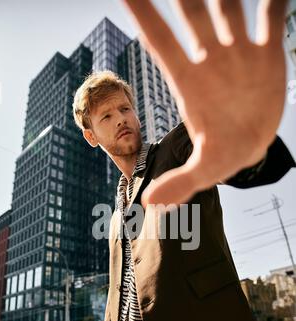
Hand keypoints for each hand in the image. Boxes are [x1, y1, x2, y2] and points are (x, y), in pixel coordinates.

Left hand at [121, 0, 286, 206]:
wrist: (252, 143)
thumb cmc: (223, 152)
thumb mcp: (205, 170)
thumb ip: (180, 183)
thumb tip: (151, 204)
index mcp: (188, 81)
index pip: (160, 40)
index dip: (142, 13)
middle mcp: (211, 59)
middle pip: (193, 13)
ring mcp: (238, 53)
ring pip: (229, 6)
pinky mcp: (266, 53)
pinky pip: (272, 17)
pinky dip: (274, 1)